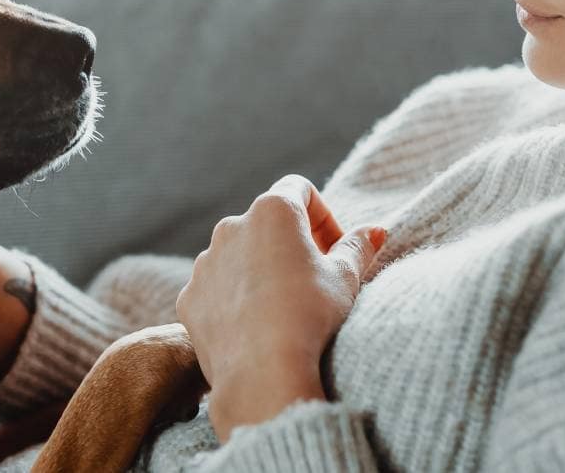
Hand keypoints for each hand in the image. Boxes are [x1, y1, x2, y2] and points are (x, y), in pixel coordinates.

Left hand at [176, 175, 386, 442]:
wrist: (261, 373)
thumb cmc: (309, 316)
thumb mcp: (345, 279)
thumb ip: (359, 247)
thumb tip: (375, 231)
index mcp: (272, 210)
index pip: (300, 191)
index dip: (323, 217)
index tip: (335, 250)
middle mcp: (231, 226)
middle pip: (266, 222)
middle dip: (291, 244)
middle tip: (314, 280)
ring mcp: (205, 262)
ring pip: (238, 255)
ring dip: (260, 270)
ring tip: (284, 308)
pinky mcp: (189, 296)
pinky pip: (216, 288)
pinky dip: (234, 298)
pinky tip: (256, 326)